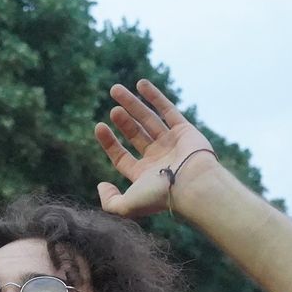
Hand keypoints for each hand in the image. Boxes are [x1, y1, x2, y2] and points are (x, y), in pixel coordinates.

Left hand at [93, 80, 220, 217]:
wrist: (193, 185)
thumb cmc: (161, 196)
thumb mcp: (127, 207)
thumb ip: (110, 202)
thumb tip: (101, 186)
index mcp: (145, 176)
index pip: (122, 157)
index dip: (109, 142)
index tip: (99, 126)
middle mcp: (158, 159)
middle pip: (136, 135)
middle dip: (123, 121)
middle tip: (112, 109)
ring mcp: (172, 144)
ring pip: (148, 119)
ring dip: (132, 104)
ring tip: (115, 89)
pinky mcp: (185, 130)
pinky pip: (168, 110)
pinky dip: (154, 97)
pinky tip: (140, 84)